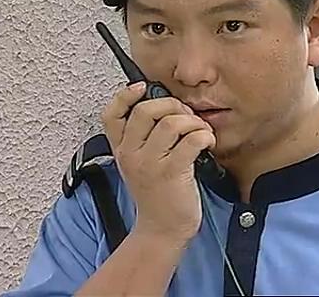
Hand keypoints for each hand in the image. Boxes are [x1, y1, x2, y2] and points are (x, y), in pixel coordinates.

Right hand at [100, 81, 215, 244]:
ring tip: (200, 131)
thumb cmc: (158, 194)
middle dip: (173, 105)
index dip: (124, 96)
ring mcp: (150, 163)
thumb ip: (144, 140)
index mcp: (121, 150)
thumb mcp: (140, 166)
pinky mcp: (172, 172)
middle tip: (187, 117)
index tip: (141, 88)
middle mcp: (131, 154)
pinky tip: (207, 143)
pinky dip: (204, 135)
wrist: (162, 229)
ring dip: (193, 121)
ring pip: (171, 122)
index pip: (111, 115)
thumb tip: (168, 109)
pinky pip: (191, 139)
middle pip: (146, 110)